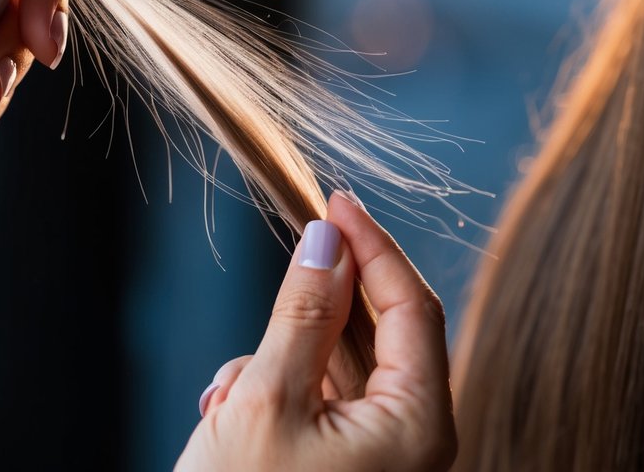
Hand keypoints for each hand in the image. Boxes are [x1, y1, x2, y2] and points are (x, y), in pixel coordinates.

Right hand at [177, 192, 456, 471]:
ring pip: (337, 364)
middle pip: (376, 332)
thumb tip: (326, 238)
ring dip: (280, 353)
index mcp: (416, 426)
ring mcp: (377, 456)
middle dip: (314, 304)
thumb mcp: (267, 398)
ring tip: (230, 388)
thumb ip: (303, 312)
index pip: (412, 306)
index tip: (335, 199)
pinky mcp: (341, 465)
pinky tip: (227, 407)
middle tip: (283, 260)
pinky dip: (273, 388)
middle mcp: (410, 441)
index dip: (373, 244)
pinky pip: (318, 400)